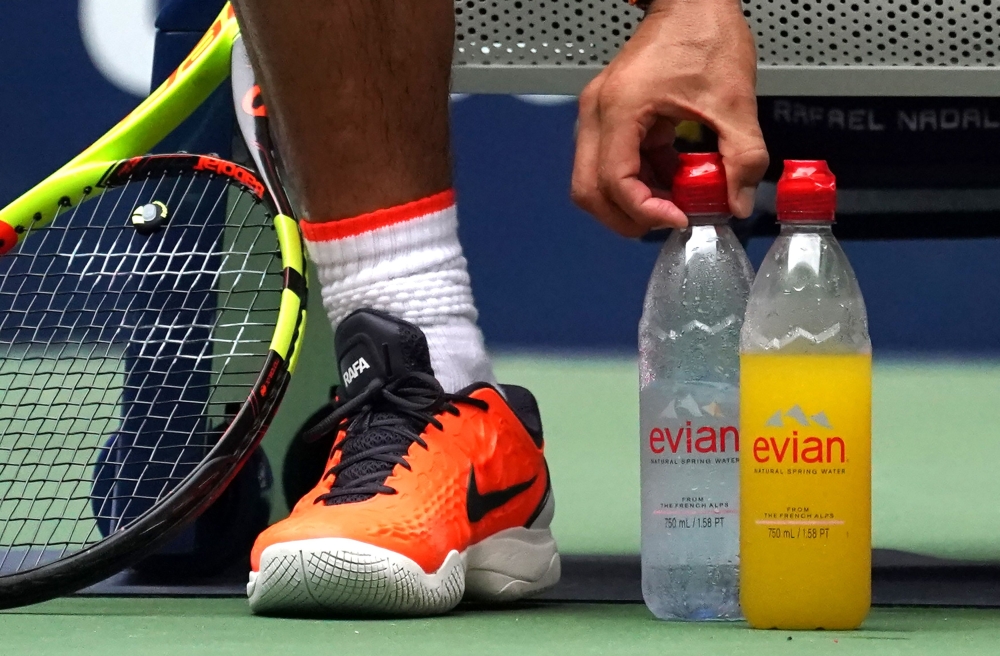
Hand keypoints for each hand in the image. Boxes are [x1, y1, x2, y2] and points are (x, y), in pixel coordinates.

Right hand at [571, 0, 768, 236]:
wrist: (691, 0)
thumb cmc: (704, 35)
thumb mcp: (735, 101)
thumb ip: (742, 156)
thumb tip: (737, 202)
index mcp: (621, 109)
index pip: (614, 180)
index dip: (644, 210)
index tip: (679, 218)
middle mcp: (597, 114)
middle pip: (588, 190)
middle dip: (625, 217)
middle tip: (666, 222)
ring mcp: (599, 115)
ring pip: (594, 181)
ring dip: (631, 201)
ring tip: (674, 200)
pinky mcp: (610, 117)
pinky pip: (611, 163)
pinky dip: (637, 181)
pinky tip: (672, 177)